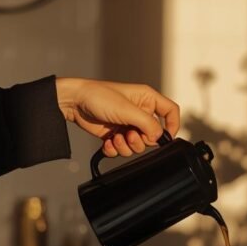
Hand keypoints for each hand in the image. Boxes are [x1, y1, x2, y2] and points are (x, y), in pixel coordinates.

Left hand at [56, 78, 179, 156]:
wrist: (74, 103)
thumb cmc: (98, 96)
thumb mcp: (127, 109)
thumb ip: (148, 124)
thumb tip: (159, 137)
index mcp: (147, 99)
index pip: (171, 111)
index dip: (173, 125)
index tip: (166, 137)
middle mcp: (140, 112)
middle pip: (153, 135)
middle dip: (140, 140)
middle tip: (129, 135)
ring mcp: (128, 124)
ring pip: (138, 145)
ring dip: (126, 146)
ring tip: (116, 138)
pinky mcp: (116, 134)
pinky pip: (123, 149)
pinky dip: (115, 149)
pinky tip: (108, 142)